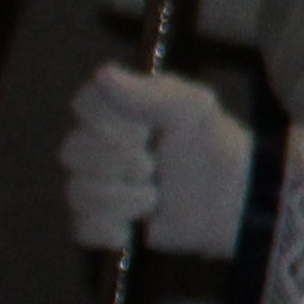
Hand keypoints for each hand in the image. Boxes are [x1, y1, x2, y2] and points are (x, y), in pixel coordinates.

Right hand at [58, 63, 245, 258]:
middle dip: (118, 163)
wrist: (231, 199)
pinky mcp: (101, 222)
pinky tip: (132, 227)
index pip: (83, 105)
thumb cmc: (212, 145)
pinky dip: (108, 230)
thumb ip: (151, 94)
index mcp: (118, 111)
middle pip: (73, 151)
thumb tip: (104, 74)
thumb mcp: (193, 109)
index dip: (107, 121)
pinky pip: (82, 228)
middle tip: (152, 166)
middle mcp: (98, 145)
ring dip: (123, 198)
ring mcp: (97, 184)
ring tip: (154, 196)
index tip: (143, 130)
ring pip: (78, 191)